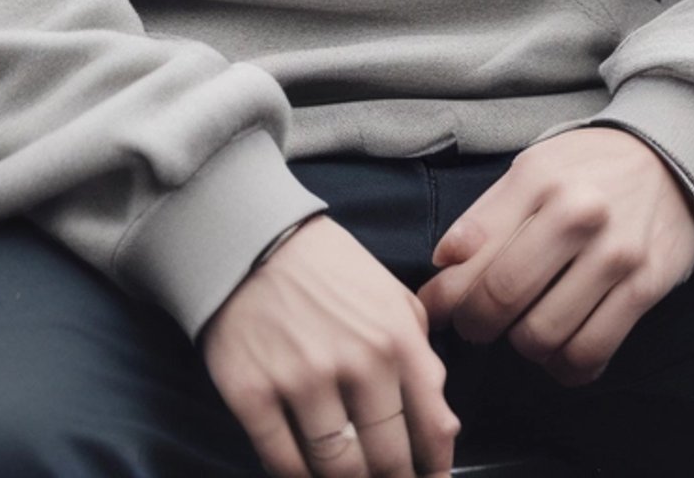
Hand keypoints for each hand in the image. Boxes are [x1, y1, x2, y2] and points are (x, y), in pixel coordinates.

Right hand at [200, 214, 459, 477]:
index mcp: (396, 337)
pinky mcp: (253, 394)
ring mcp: (302, 381)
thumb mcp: (389, 293)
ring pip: (337, 470)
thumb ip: (419, 351)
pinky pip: (284, 463)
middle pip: (387, 460)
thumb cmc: (326, 268)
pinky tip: (305, 473)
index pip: (434, 428)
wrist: (251, 239)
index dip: (436, 468)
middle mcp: (356, 363)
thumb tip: (442, 419)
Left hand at [415, 126, 693, 387]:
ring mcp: (616, 252)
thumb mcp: (532, 169)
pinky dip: (565, 365)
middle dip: (476, 324)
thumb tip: (442, 265)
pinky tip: (558, 349)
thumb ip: (485, 216)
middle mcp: (577, 213)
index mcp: (538, 177)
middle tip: (475, 324)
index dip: (443, 294)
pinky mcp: (646, 287)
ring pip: (543, 334)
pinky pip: (591, 352)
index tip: (434, 309)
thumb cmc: (586, 169)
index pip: (473, 251)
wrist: (670, 160)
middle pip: (503, 296)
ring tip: (522, 329)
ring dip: (521, 346)